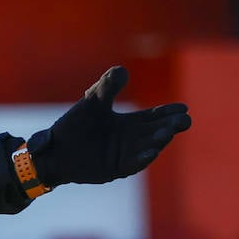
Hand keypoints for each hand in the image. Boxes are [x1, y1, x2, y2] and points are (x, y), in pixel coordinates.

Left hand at [30, 66, 191, 186]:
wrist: (54, 150)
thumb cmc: (74, 125)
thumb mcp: (93, 102)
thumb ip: (107, 87)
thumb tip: (123, 70)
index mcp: (129, 123)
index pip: (154, 117)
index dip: (168, 112)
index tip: (184, 107)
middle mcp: (131, 140)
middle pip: (156, 131)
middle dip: (170, 126)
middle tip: (184, 120)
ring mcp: (125, 155)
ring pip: (148, 147)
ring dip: (159, 141)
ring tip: (167, 133)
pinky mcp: (115, 169)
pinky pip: (133, 164)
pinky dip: (142, 158)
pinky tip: (151, 152)